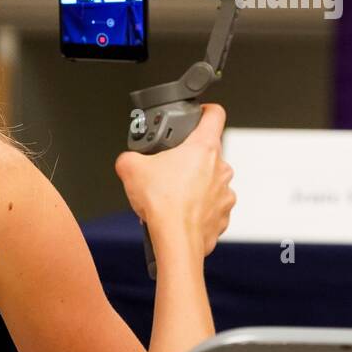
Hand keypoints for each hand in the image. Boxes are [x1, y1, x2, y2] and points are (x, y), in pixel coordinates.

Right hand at [114, 103, 236, 256]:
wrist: (175, 241)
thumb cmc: (164, 205)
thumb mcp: (131, 168)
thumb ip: (130, 157)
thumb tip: (126, 160)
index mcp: (204, 148)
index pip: (215, 115)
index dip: (206, 110)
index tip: (199, 113)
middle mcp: (221, 168)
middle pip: (208, 152)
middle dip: (188, 159)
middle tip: (169, 168)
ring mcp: (225, 193)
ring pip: (210, 181)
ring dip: (194, 185)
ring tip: (172, 195)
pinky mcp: (223, 215)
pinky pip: (211, 206)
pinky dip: (197, 208)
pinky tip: (180, 213)